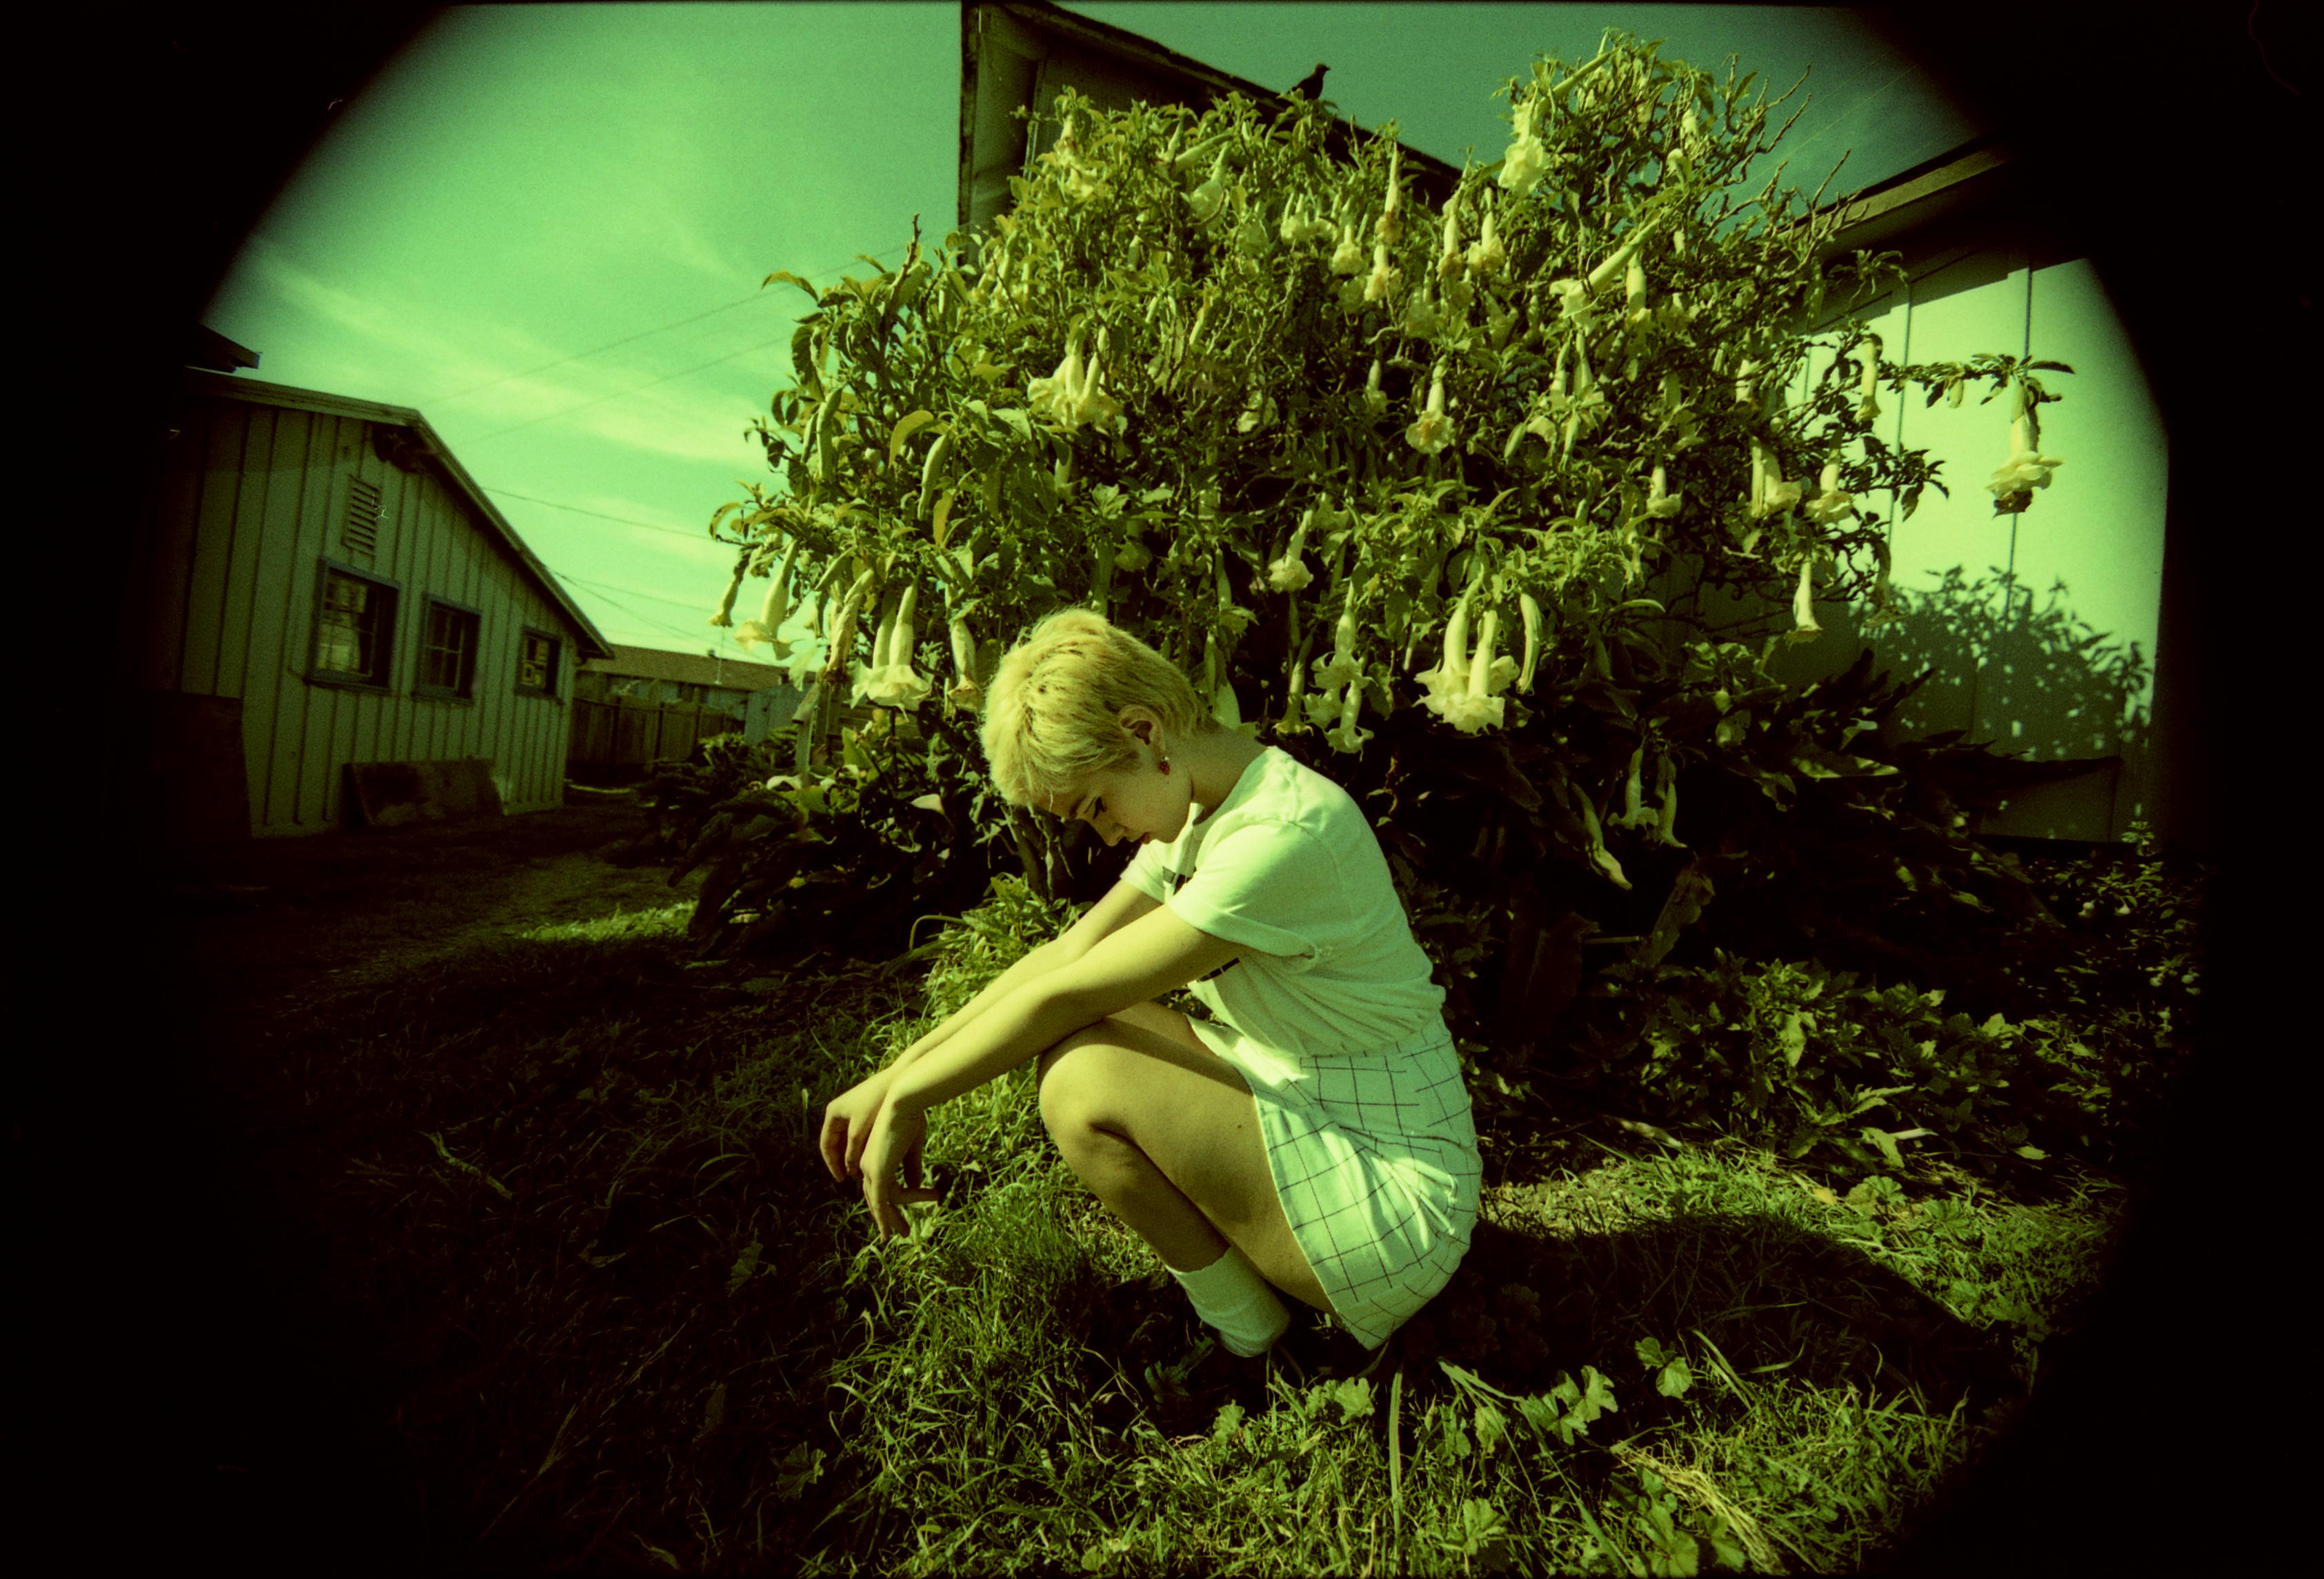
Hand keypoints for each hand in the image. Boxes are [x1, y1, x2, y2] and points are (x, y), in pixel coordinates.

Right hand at [820, 1068, 895, 1184]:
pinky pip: (860, 1133)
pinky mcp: (866, 1110)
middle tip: (852, 1178)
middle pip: (836, 1143)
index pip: (826, 1145)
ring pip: (849, 1139)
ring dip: (853, 1155)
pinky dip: (863, 1146)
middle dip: (843, 1161)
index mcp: (833, 1113)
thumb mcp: (861, 1131)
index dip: (832, 1164)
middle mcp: (839, 1111)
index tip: (841, 1180)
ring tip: (862, 1171)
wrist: (898, 1078)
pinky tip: (872, 1157)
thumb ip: (852, 1152)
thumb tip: (850, 1171)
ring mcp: (852, 1110)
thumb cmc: (877, 1103)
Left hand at [858, 1099, 937, 1239]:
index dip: (892, 1202)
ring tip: (908, 1232)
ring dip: (896, 1219)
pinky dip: (886, 1219)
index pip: (881, 1187)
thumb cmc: (910, 1119)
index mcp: (873, 1157)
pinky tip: (890, 1233)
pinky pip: (881, 1203)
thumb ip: (912, 1167)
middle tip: (904, 1232)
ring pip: (882, 1204)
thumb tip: (916, 1184)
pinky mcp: (878, 1173)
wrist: (902, 1104)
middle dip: (889, 1218)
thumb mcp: (913, 1147)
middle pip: (876, 1200)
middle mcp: (867, 1166)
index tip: (905, 1212)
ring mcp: (870, 1170)